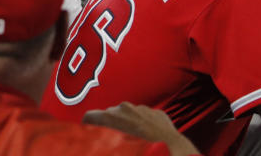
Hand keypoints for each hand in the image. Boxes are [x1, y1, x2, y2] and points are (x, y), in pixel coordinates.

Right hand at [83, 102, 197, 155]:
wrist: (173, 150)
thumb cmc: (144, 152)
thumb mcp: (117, 148)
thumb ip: (104, 140)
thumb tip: (94, 144)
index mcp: (111, 117)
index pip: (90, 116)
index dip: (87, 126)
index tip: (88, 133)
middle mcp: (124, 108)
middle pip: (110, 114)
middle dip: (110, 126)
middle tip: (115, 140)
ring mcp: (141, 109)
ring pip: (129, 115)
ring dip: (128, 125)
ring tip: (135, 141)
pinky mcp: (156, 113)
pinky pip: (145, 117)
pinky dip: (144, 126)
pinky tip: (149, 139)